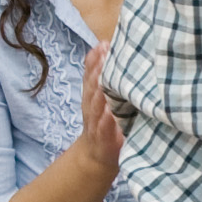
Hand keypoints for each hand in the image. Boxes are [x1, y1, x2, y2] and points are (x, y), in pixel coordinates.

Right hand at [78, 48, 124, 172]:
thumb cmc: (103, 122)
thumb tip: (103, 45)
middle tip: (105, 53)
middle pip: (92, 86)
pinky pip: (104, 127)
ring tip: (105, 75)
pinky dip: (107, 118)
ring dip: (100, 89)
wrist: (96, 157)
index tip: (103, 44)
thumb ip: (99, 74)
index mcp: (92, 95)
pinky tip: (110, 110)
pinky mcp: (105, 139)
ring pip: (96, 104)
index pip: (91, 74)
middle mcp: (91, 107)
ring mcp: (97, 123)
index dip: (95, 59)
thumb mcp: (99, 97)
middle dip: (97, 69)